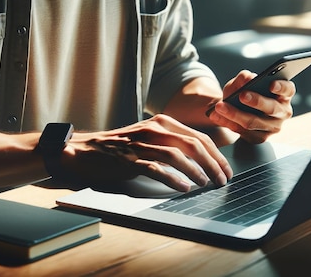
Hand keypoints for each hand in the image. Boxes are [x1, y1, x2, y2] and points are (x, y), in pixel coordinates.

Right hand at [59, 114, 232, 191]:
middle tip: (222, 179)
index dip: (216, 154)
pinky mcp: (130, 159)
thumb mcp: (149, 137)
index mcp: (162, 122)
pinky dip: (173, 179)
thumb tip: (201, 160)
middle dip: (213, 163)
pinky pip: (157, 168)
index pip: (198, 136)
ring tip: (206, 183)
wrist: (85, 150)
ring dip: (196, 171)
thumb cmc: (120, 147)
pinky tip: (184, 187)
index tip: (226, 169)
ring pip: (178, 155)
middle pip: (194, 144)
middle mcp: (155, 129)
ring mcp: (142, 144)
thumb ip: (172, 143)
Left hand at [208, 70, 294, 143]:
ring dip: (236, 114)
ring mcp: (273, 127)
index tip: (271, 84)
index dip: (281, 87)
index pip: (288, 89)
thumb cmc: (243, 92)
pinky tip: (216, 116)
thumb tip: (248, 78)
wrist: (234, 109)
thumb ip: (243, 78)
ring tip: (220, 106)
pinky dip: (227, 122)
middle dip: (257, 101)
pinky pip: (243, 132)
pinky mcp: (260, 138)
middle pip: (272, 108)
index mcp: (283, 94)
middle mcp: (282, 111)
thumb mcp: (241, 83)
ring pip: (255, 122)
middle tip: (241, 95)